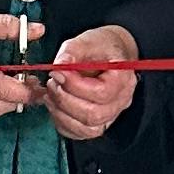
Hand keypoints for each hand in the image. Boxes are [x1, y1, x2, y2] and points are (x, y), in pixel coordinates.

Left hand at [44, 24, 137, 142]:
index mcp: (122, 78)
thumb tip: (58, 65)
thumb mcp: (88, 40)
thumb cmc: (102, 47)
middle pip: (93, 115)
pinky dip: (62, 123)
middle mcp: (120, 101)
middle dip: (65, 100)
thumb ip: (72, 51)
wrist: (110, 55)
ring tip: (51, 94)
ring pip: (87, 129)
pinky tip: (55, 106)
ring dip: (61, 114)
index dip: (74, 85)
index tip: (58, 72)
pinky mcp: (99, 123)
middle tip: (52, 83)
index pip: (100, 93)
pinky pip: (80, 133)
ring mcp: (111, 115)